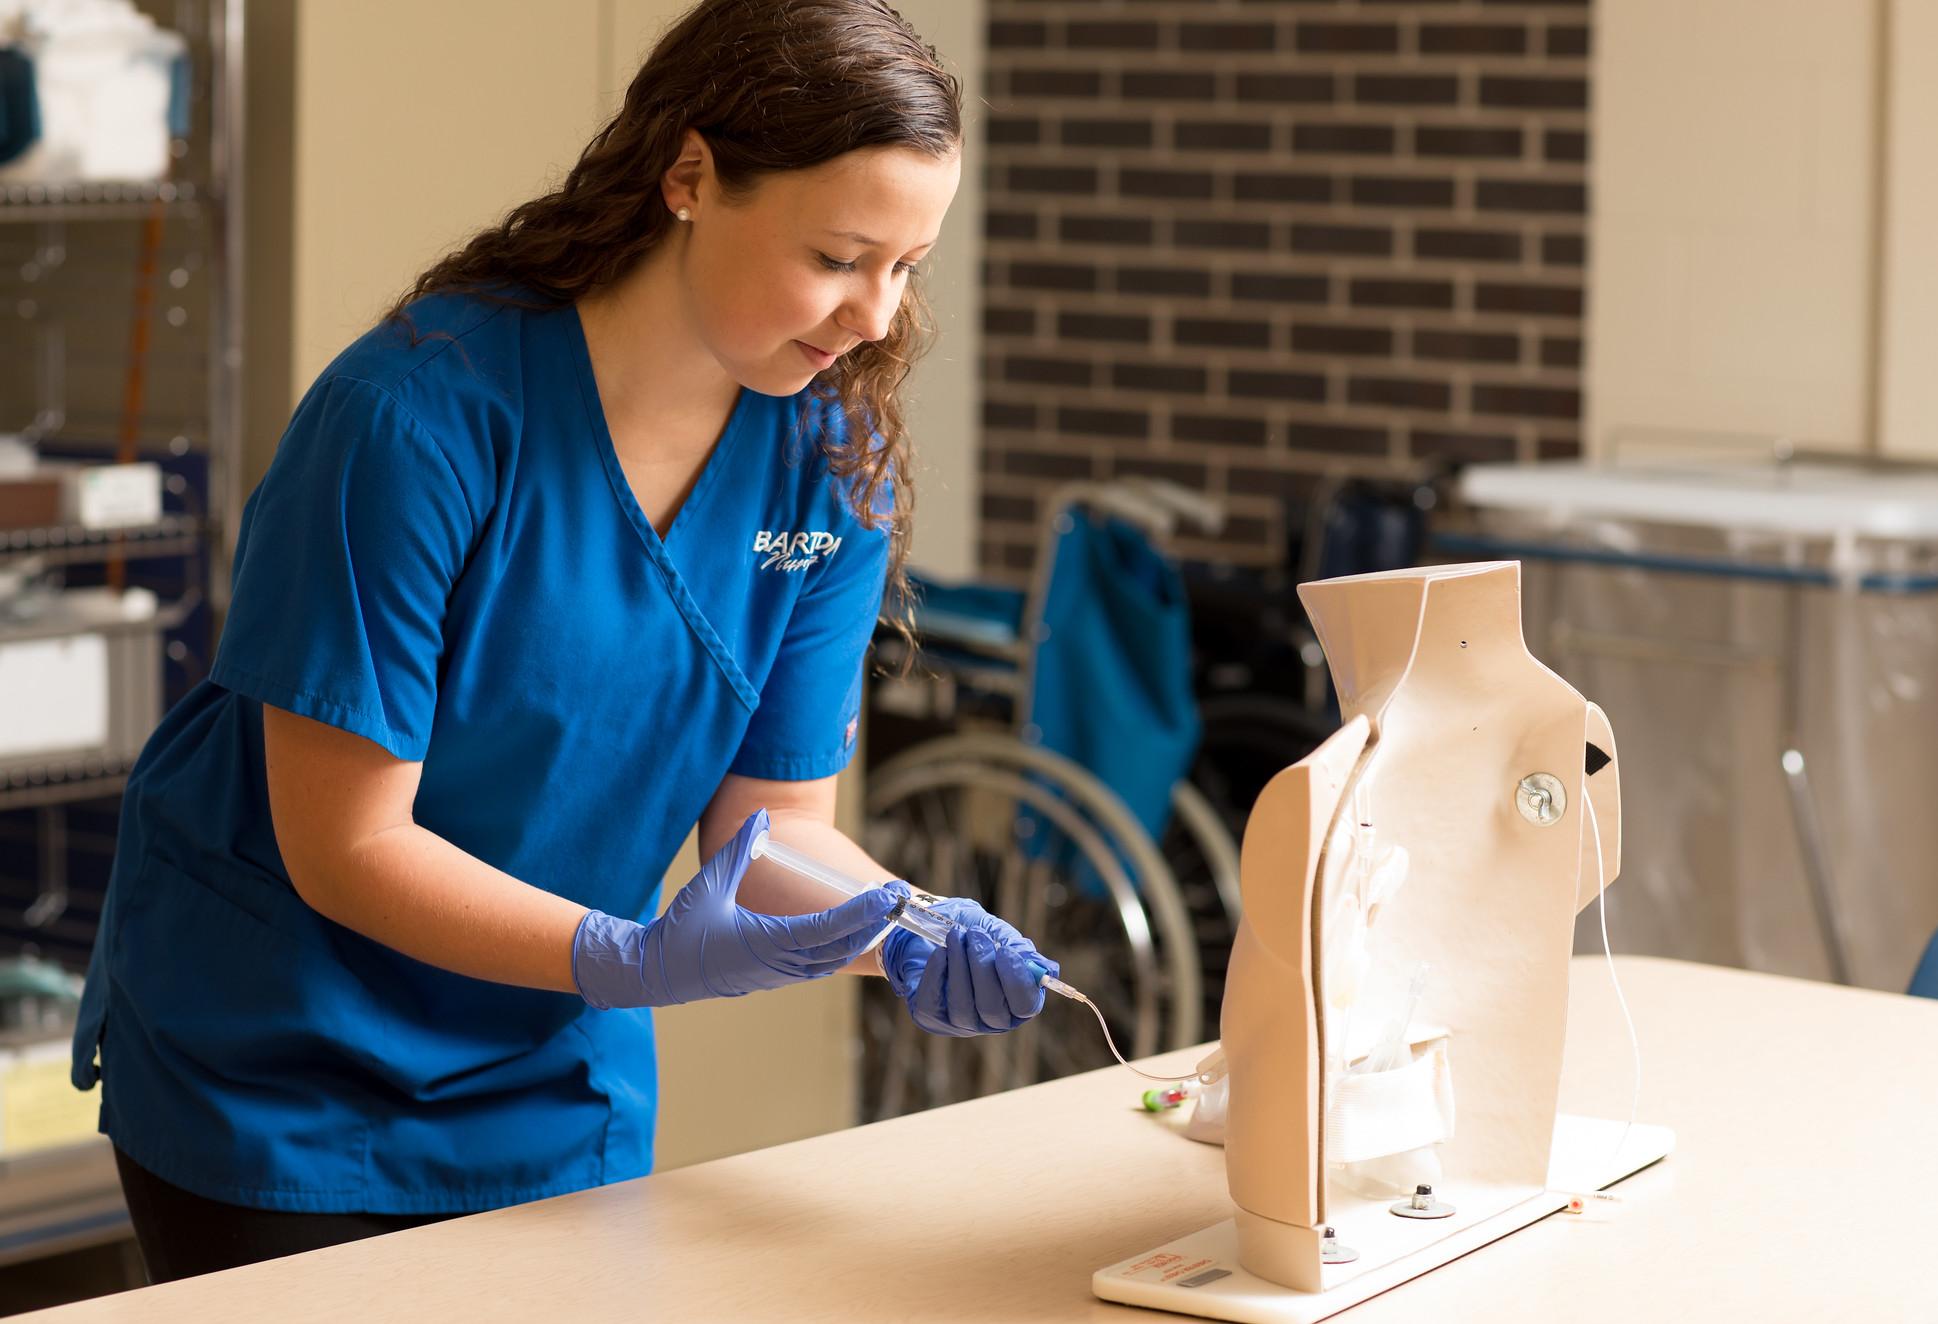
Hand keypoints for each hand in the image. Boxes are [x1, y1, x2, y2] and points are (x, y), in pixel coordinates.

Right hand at [572, 809, 899, 1008]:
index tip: (889, 898)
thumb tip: (763, 815)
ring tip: (883, 914)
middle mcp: (780, 965)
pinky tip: (850, 933)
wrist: (657, 973)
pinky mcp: (774, 977)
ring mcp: (778, 975)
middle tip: (899, 900)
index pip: (829, 928)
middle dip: (873, 924)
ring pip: (832, 960)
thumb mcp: (708, 884)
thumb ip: (739, 848)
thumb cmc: (680, 931)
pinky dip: (839, 949)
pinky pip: (818, 965)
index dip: (863, 912)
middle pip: (841, 947)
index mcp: (768, 943)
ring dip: (859, 939)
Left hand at [879, 888, 1059, 1036]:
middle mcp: (992, 1020)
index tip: (1005, 951)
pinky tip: (941, 952)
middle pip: (992, 1007)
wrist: (937, 932)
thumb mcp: (999, 934)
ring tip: (955, 934)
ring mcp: (961, 1022)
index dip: (1017, 980)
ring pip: (962, 1005)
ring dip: (959, 965)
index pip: (1025, 1005)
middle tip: (975, 934)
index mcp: (1017, 1002)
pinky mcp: (932, 1017)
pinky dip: (937, 973)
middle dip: (982, 967)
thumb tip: (1047, 970)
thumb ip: (1020, 950)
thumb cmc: (975, 937)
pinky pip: (933, 1002)